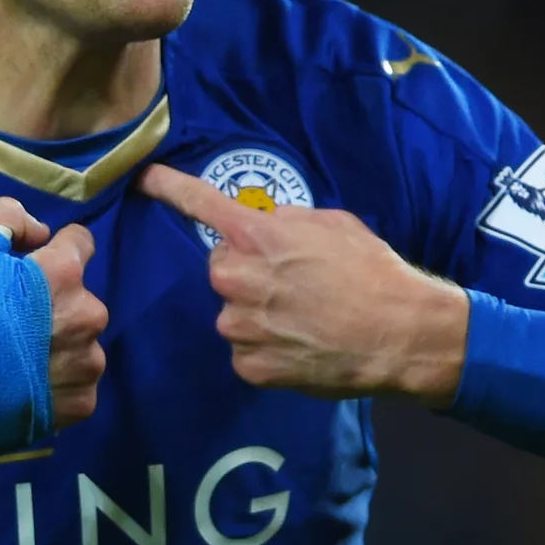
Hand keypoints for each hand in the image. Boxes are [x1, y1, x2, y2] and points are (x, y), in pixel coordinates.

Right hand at [0, 200, 108, 431]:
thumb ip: (10, 219)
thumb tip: (42, 232)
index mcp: (64, 273)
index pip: (81, 243)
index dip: (55, 250)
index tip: (32, 266)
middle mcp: (88, 316)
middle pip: (80, 298)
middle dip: (55, 302)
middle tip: (13, 320)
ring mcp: (87, 365)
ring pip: (82, 343)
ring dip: (59, 345)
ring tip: (16, 359)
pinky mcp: (80, 405)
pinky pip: (77, 384)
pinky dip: (57, 383)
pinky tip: (23, 386)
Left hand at [136, 165, 468, 406]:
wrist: (400, 333)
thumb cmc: (371, 270)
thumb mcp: (332, 223)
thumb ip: (285, 221)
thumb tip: (263, 224)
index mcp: (255, 236)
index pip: (199, 203)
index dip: (168, 187)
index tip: (144, 178)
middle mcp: (236, 279)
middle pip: (222, 269)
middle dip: (247, 272)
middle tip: (290, 284)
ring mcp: (239, 326)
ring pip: (233, 313)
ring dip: (257, 314)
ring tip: (303, 319)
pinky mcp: (249, 366)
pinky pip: (245, 352)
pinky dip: (267, 350)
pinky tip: (300, 346)